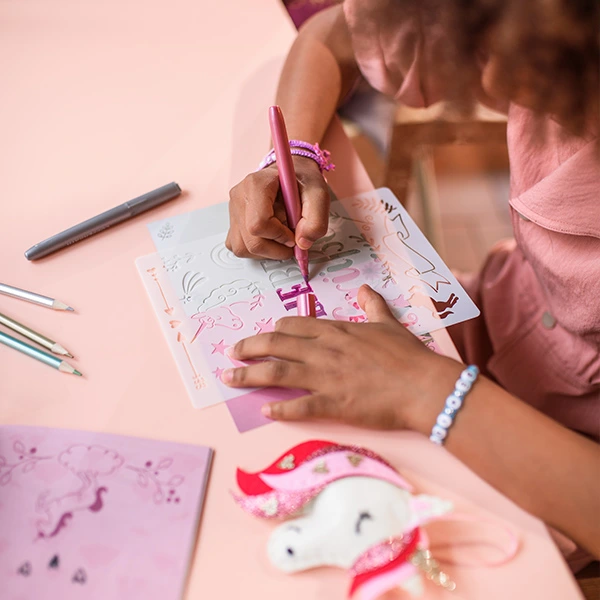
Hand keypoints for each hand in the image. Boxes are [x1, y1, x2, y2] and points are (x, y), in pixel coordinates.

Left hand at [222, 285, 461, 429]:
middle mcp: (324, 351)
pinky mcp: (333, 404)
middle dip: (249, 348)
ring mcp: (326, 377)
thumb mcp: (389, 324)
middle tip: (231, 353)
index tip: (264, 335)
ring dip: (249, 375)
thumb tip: (365, 289)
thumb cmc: (408, 355)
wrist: (425, 386)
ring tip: (230, 378)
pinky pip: (299, 406)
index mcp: (336, 331)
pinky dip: (280, 409)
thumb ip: (373, 305)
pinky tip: (265, 410)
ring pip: (277, 373)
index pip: (294, 325)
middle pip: (276, 345)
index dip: (275, 330)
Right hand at [226, 156, 329, 259]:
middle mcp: (239, 197)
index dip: (280, 236)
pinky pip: (241, 247)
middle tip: (291, 239)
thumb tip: (302, 244)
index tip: (294, 234)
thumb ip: (316, 220)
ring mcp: (234, 210)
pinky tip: (271, 237)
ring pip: (244, 248)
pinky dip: (259, 250)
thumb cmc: (302, 182)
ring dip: (268, 251)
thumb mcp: (318, 195)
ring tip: (281, 235)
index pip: (259, 224)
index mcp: (256, 184)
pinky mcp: (233, 223)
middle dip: (276, 248)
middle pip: (251, 242)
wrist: (291, 176)